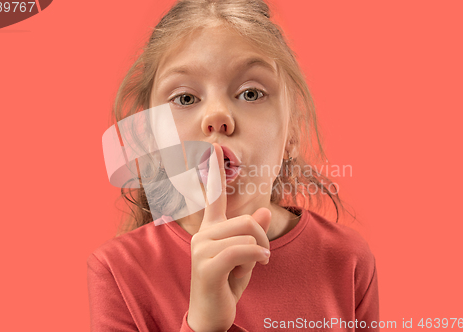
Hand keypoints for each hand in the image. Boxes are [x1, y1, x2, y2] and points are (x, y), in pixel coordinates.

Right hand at [187, 143, 271, 331]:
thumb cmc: (227, 284)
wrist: (212, 315)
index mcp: (210, 230)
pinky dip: (257, 257)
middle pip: (245, 220)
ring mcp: (201, 250)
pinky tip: (258, 266)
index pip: (212, 196)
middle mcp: (202, 235)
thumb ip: (252, 234)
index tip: (214, 147)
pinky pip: (241, 250)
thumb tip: (261, 211)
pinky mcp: (206, 266)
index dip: (213, 171)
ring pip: (246, 235)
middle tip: (262, 256)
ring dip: (259, 252)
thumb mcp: (246, 257)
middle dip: (262, 238)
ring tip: (253, 265)